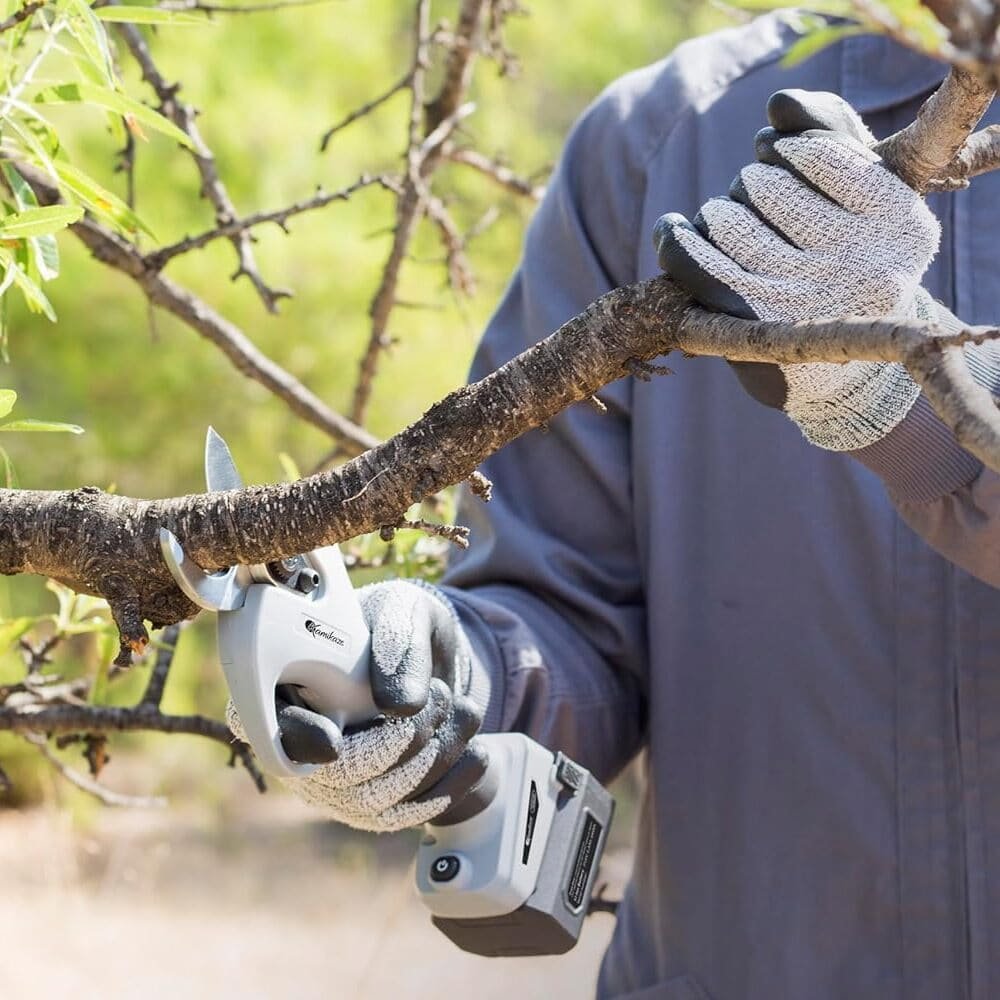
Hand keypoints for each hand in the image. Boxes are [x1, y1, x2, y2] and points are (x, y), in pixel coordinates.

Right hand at [228, 580, 487, 831]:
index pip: (264, 723)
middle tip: (443, 696)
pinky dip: (450, 785)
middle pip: (334, 775)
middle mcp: (301, 740)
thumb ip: (399, 642)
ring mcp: (335, 782)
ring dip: (433, 760)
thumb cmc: (402, 625)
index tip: (332, 741)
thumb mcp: (405, 610)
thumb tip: (401, 704)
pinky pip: (405, 815)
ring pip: (374, 802)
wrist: (433, 658)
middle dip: (398, 744)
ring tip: (468, 709)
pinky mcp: (374, 804)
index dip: (297, 738)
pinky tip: (477, 750)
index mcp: (286, 683)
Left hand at [654, 88, 941, 450]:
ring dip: (717, 215)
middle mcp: (863, 267)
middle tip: (756, 199)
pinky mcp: (753, 330)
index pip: (818, 152)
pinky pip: (697, 265)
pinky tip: (670, 230)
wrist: (845, 368)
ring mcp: (807, 302)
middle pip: (769, 187)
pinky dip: (676, 241)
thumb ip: (831, 133)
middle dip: (751, 184)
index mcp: (901, 223)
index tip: (777, 156)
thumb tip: (780, 105)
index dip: (784, 146)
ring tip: (722, 221)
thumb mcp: (862, 194)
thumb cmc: (849, 262)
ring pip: (731, 223)